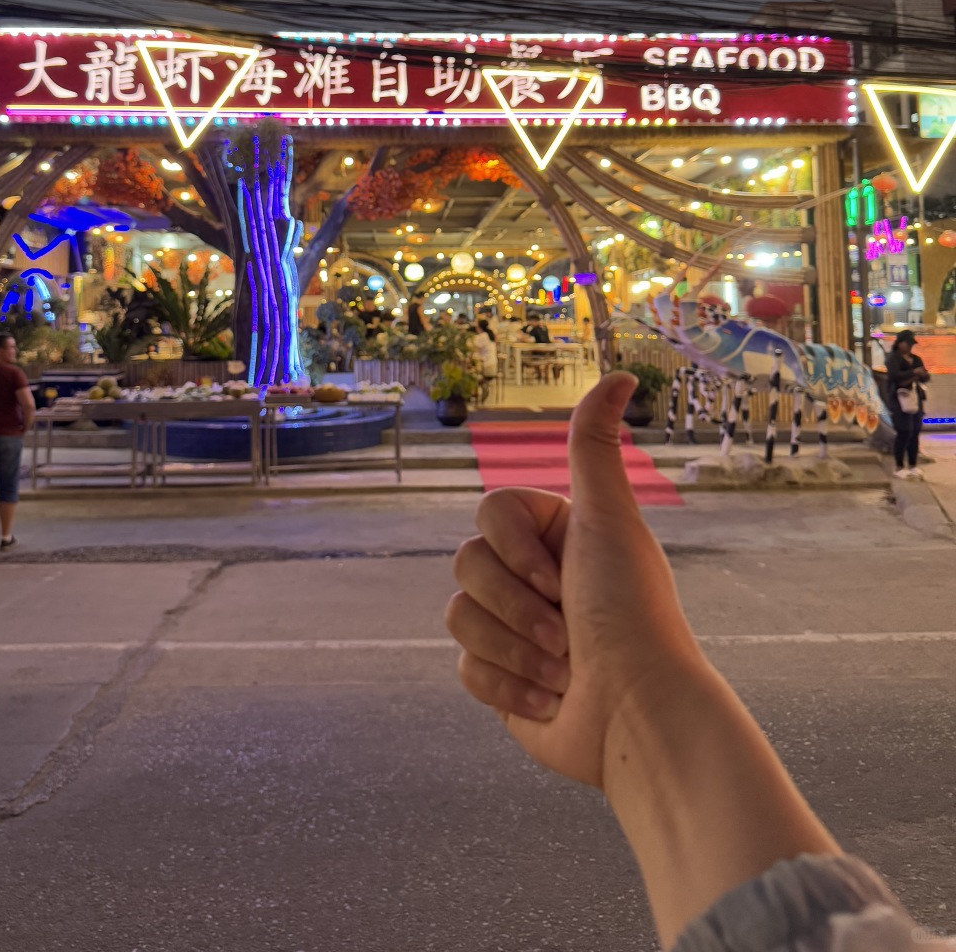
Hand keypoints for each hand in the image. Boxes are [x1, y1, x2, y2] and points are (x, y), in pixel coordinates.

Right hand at [446, 372, 706, 788]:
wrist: (633, 717)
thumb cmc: (630, 614)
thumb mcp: (610, 520)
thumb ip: (594, 447)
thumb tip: (622, 373)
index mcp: (557, 535)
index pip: (489, 513)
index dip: (517, 550)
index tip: (560, 578)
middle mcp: (533, 577)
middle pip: (465, 563)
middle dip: (516, 606)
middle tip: (566, 630)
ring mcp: (512, 629)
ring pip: (459, 615)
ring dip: (514, 649)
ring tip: (564, 670)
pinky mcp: (499, 679)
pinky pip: (465, 668)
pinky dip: (508, 686)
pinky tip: (550, 700)